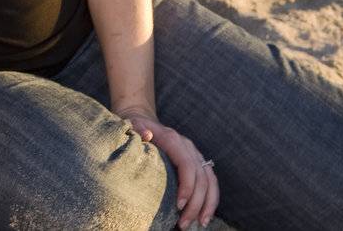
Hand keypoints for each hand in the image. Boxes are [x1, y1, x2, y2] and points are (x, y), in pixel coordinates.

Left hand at [119, 108, 217, 229]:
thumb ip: (138, 131)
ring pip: (210, 181)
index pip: (187, 165)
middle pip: (201, 177)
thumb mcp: (132, 127)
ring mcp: (195, 155)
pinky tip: (204, 216)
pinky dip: (211, 200)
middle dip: (195, 203)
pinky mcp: (198, 163)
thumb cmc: (135, 129)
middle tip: (183, 223)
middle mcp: (188, 147)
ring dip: (207, 204)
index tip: (178, 206)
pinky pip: (210, 182)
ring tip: (199, 224)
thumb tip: (146, 136)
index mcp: (174, 140)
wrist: (143, 122)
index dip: (187, 186)